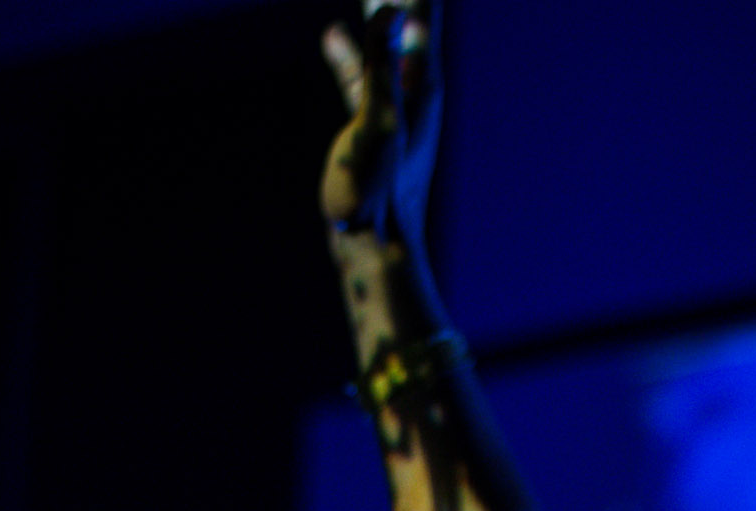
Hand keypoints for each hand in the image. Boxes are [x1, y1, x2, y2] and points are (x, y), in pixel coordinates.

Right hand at [320, 0, 442, 247]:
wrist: (373, 242)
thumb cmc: (378, 191)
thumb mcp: (378, 122)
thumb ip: (380, 67)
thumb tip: (394, 12)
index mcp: (421, 81)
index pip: (423, 11)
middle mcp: (415, 87)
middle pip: (410, 18)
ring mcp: (394, 104)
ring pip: (384, 40)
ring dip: (376, 9)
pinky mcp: (371, 122)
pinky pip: (361, 72)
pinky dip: (350, 49)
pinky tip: (332, 32)